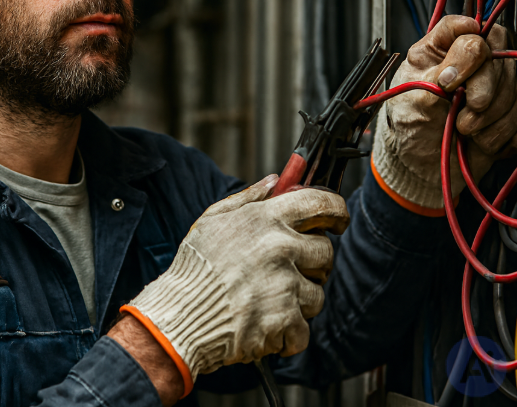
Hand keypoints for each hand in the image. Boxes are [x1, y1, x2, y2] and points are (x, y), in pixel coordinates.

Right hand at [123, 176, 349, 387]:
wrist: (177, 317)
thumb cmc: (194, 269)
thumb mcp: (212, 220)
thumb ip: (248, 198)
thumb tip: (275, 180)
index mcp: (265, 219)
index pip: (320, 202)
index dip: (336, 210)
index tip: (338, 220)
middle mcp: (280, 247)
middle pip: (326, 252)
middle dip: (312, 265)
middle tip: (289, 273)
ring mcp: (285, 284)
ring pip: (317, 294)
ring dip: (298, 302)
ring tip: (267, 302)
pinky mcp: (285, 320)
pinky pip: (304, 330)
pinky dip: (287, 335)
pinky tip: (263, 326)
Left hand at [372, 15, 516, 210]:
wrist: (420, 166)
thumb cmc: (409, 126)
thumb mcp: (413, 95)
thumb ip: (443, 68)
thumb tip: (470, 41)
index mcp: (441, 49)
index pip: (470, 31)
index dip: (466, 55)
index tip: (448, 82)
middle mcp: (471, 63)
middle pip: (500, 62)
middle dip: (482, 96)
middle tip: (461, 117)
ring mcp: (495, 87)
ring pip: (516, 94)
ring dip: (491, 123)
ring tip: (465, 133)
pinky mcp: (512, 113)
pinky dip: (504, 137)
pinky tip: (481, 142)